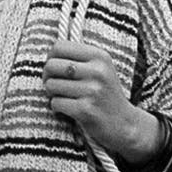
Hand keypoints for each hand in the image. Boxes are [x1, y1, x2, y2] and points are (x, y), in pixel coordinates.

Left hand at [43, 39, 160, 163]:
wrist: (124, 124)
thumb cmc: (104, 94)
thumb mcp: (99, 69)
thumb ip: (77, 58)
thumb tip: (48, 55)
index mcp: (100, 56)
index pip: (59, 47)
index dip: (51, 58)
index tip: (55, 69)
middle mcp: (98, 71)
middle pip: (51, 65)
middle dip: (47, 77)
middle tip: (54, 85)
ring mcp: (92, 91)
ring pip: (51, 85)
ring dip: (52, 93)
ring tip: (64, 97)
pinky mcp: (86, 110)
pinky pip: (55, 103)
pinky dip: (56, 107)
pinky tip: (67, 109)